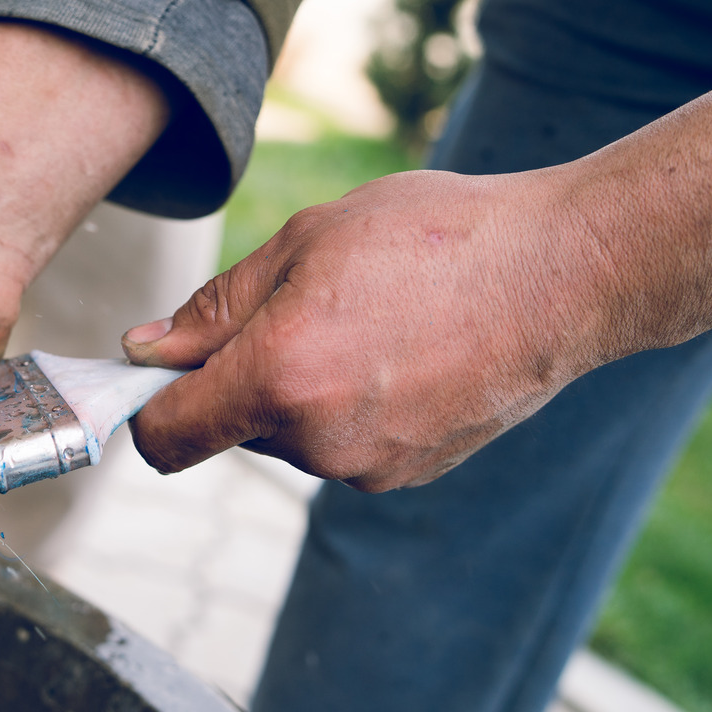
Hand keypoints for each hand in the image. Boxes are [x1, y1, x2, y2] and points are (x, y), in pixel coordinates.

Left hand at [125, 13, 711, 491]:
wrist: (567, 273)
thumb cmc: (437, 236)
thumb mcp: (307, 241)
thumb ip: (216, 307)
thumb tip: (146, 350)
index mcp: (280, 378)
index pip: (167, 437)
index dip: (145, 407)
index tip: (154, 374)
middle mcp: (318, 442)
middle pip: (229, 427)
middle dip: (240, 376)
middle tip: (303, 303)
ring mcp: (367, 469)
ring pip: (288, 435)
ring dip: (298, 389)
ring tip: (367, 320)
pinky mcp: (407, 475)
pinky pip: (340, 446)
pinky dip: (346, 407)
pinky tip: (400, 352)